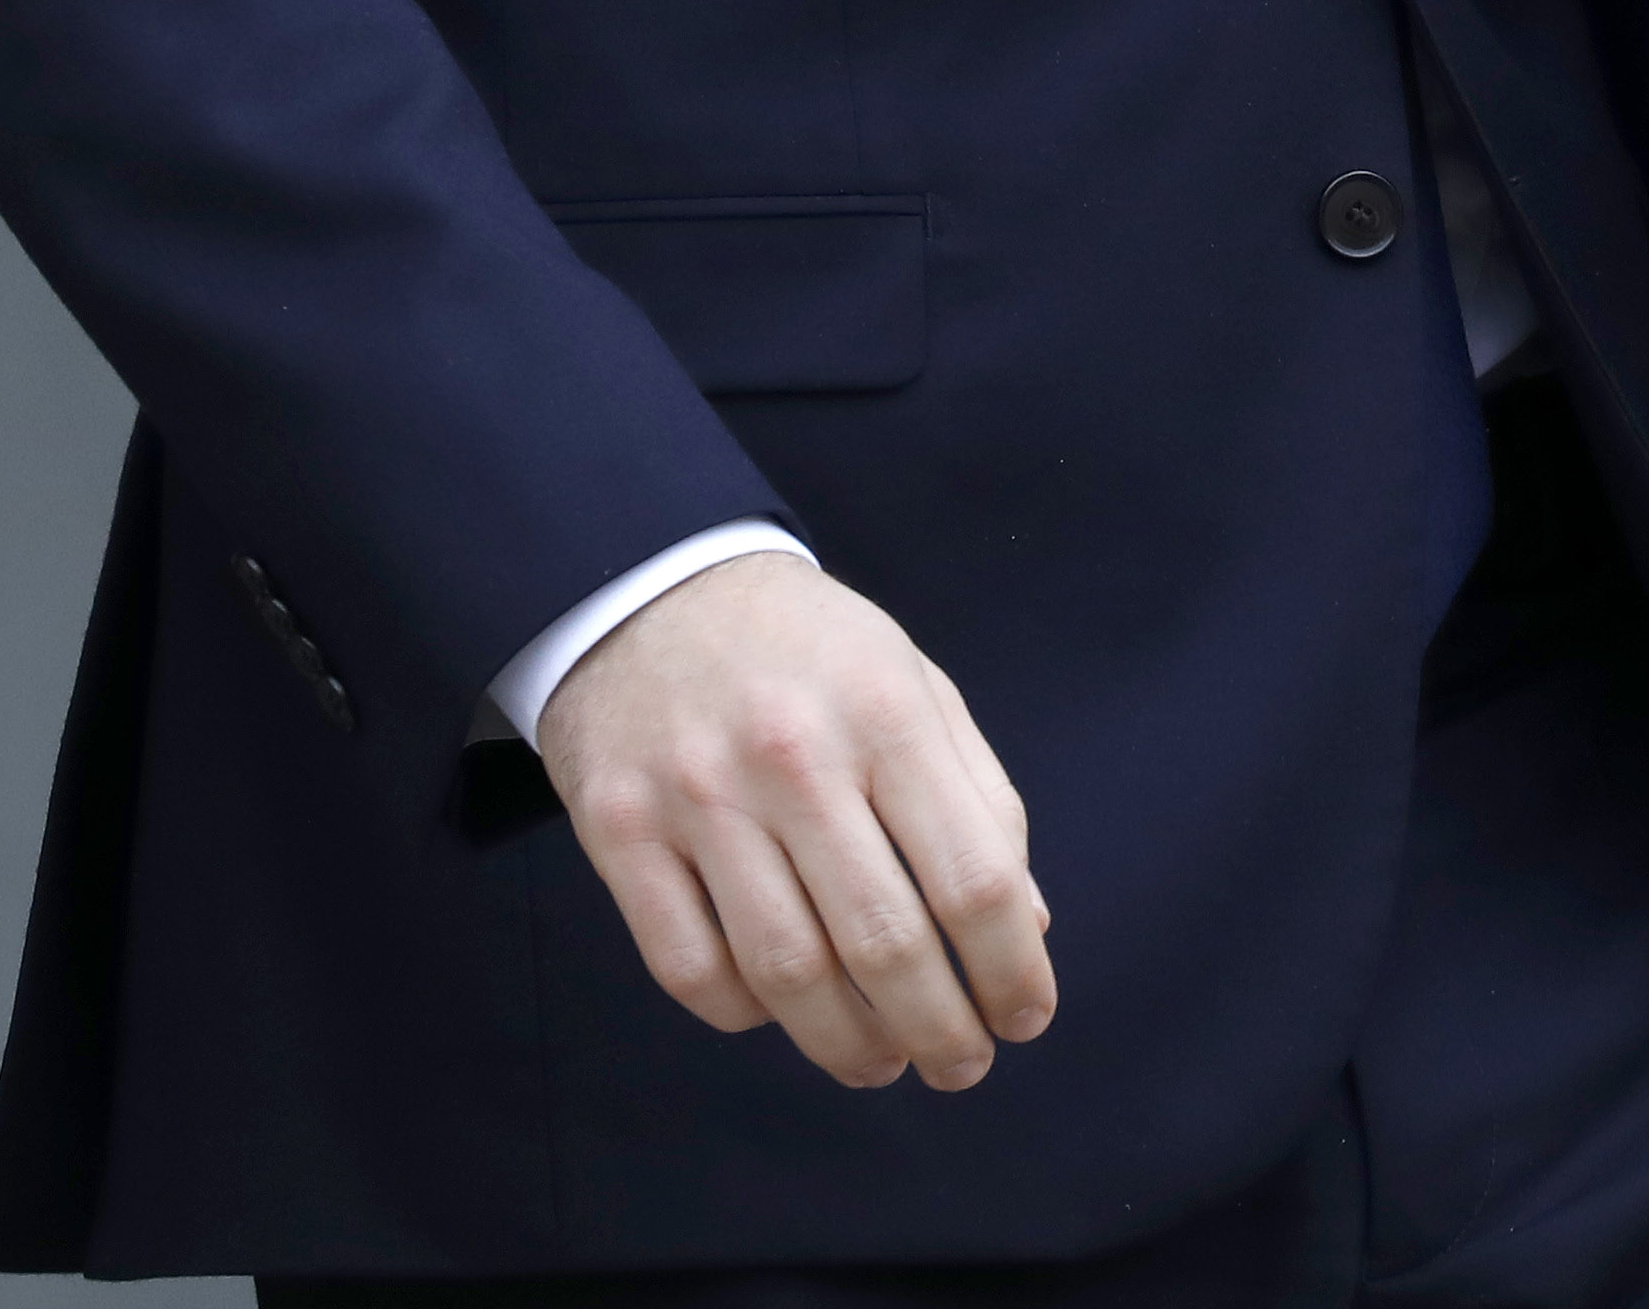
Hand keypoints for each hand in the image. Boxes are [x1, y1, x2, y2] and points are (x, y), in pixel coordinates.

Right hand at [532, 549, 1058, 1092]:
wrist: (645, 583)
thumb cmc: (806, 652)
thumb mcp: (913, 686)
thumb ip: (980, 801)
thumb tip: (1029, 929)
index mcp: (883, 711)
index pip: (974, 880)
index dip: (1012, 972)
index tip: (1025, 1018)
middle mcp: (790, 754)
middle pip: (885, 945)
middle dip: (940, 1034)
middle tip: (960, 1065)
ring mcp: (696, 795)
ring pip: (787, 976)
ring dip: (850, 1046)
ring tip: (881, 1060)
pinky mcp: (618, 829)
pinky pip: (690, 970)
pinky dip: (746, 1015)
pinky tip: (780, 1009)